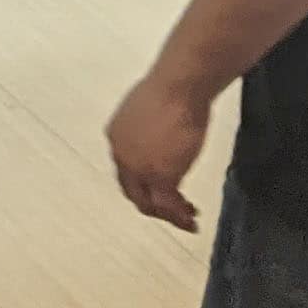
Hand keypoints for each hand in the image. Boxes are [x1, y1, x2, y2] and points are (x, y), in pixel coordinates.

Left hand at [105, 66, 211, 232]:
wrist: (179, 87)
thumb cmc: (173, 89)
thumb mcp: (152, 110)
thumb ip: (153, 129)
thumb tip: (166, 135)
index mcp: (117, 137)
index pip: (126, 170)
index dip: (143, 183)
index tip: (162, 189)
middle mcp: (121, 155)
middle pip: (133, 191)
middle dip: (153, 205)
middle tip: (173, 212)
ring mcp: (139, 168)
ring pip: (148, 203)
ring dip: (168, 215)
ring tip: (188, 221)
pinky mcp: (160, 176)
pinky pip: (167, 204)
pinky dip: (178, 216)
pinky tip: (190, 219)